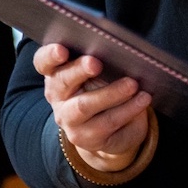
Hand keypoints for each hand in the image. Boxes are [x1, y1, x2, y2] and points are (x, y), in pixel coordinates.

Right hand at [34, 43, 153, 172]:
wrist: (113, 131)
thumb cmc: (106, 89)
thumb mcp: (101, 74)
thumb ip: (101, 60)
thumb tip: (120, 50)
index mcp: (56, 73)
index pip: (44, 62)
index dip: (50, 55)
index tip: (62, 50)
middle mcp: (57, 96)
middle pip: (62, 81)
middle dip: (79, 70)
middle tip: (97, 63)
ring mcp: (69, 119)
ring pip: (84, 105)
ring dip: (111, 93)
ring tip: (133, 84)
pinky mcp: (85, 138)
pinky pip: (107, 122)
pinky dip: (128, 109)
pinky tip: (143, 100)